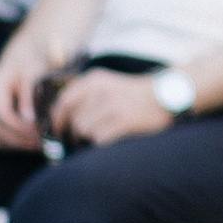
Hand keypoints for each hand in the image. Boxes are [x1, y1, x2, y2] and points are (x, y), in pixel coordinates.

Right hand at [0, 40, 47, 152]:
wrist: (23, 55)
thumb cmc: (31, 62)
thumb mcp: (33, 73)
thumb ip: (28, 96)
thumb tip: (29, 120)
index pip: (3, 115)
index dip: (21, 129)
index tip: (40, 135)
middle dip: (21, 140)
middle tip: (44, 144)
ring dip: (18, 145)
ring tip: (40, 143)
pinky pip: (0, 139)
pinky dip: (15, 143)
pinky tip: (32, 140)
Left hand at [48, 67, 174, 146]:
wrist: (164, 95)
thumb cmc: (131, 95)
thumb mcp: (106, 85)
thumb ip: (84, 96)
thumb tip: (61, 120)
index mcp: (94, 79)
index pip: (64, 101)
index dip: (57, 119)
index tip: (58, 130)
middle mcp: (102, 90)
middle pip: (74, 120)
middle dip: (75, 133)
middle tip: (81, 139)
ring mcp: (114, 105)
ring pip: (84, 130)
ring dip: (88, 138)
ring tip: (100, 135)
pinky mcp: (124, 120)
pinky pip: (99, 138)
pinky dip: (101, 142)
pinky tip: (110, 137)